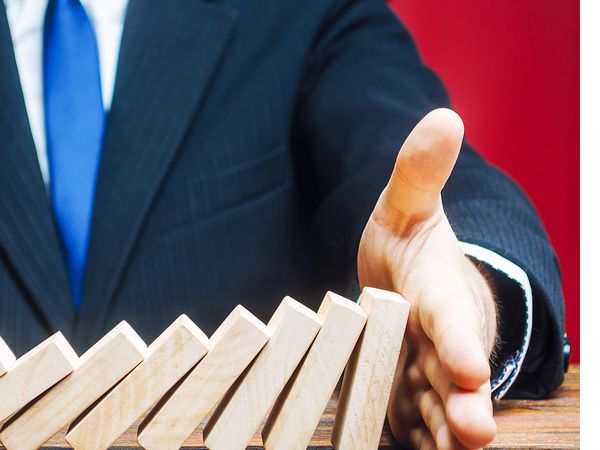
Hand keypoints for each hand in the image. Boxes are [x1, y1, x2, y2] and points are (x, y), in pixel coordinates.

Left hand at [357, 109, 497, 448]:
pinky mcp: (403, 388)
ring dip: (440, 430)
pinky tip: (402, 449)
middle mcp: (442, 336)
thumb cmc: (411, 246)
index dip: (462, 337)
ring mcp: (423, 368)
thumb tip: (445, 116)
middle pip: (454, 373)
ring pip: (435, 405)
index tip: (469, 361)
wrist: (407, 282)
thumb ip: (419, 172)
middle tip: (475, 432)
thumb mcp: (406, 206)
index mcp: (441, 291)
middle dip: (465, 402)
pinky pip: (408, 418)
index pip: (455, 314)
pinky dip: (410, 436)